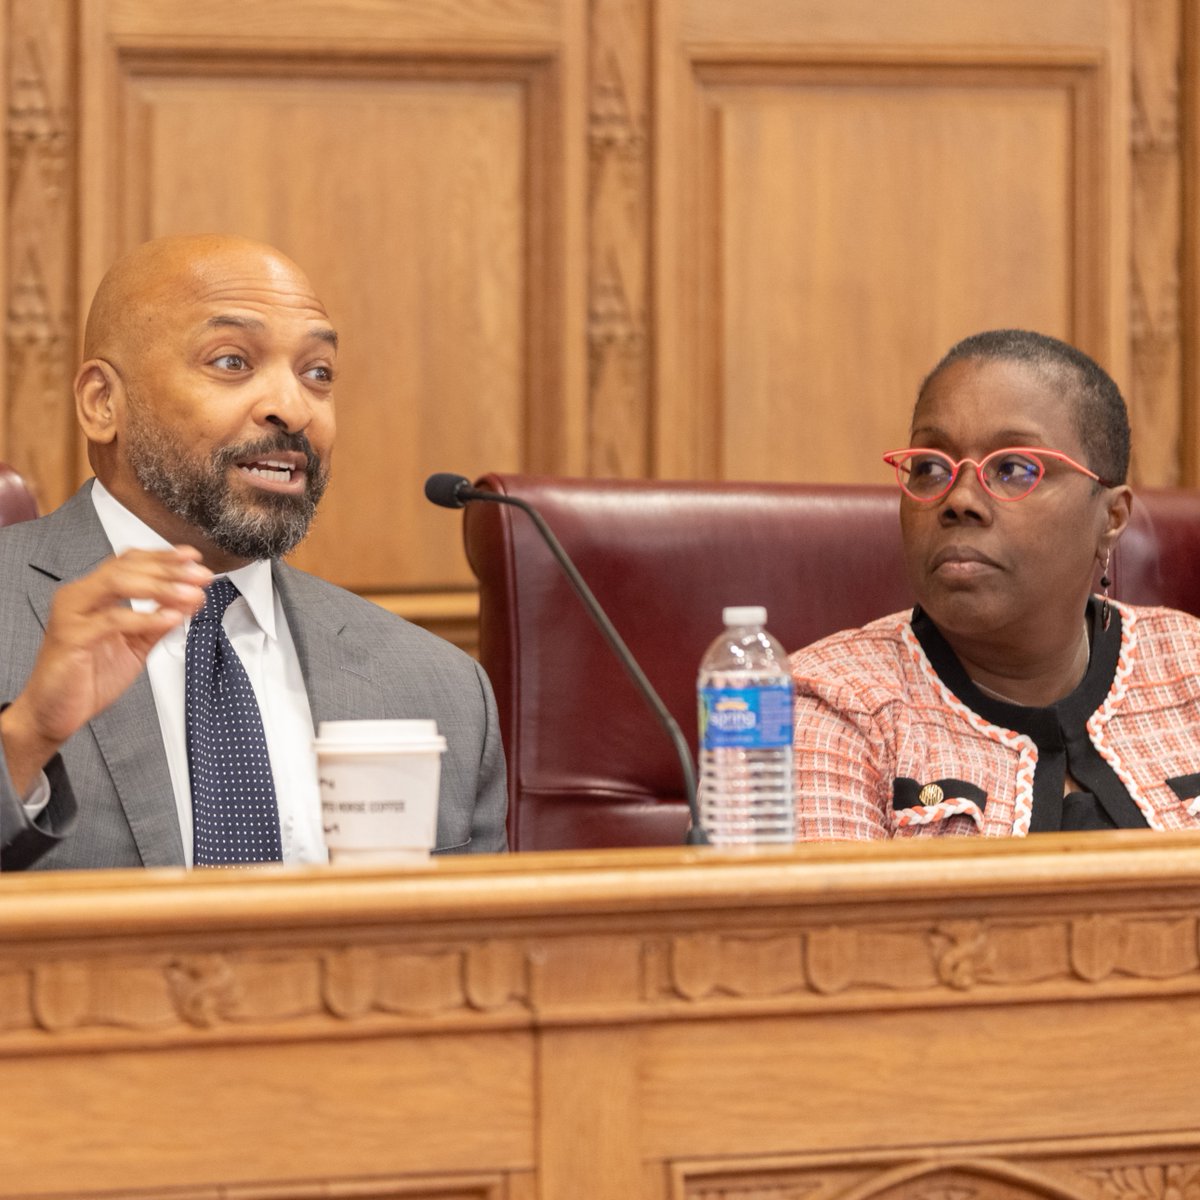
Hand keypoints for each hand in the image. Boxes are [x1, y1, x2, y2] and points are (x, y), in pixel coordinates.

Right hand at [0, 546, 211, 795]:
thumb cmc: (89, 678)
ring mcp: (72, 614)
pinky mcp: (71, 636)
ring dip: (162, 587)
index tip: (194, 558)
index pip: (129, 562)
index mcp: (94, 594)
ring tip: (191, 593)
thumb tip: (191, 600)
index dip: (162, 557)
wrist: (55, 713)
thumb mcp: (136, 646)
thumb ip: (160, 622)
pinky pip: (112, 620)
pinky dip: (146, 617)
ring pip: (118, 583)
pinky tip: (170, 618)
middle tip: (201, 575)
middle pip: (126, 567)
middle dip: (169, 570)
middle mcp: (80, 596)